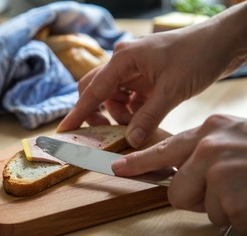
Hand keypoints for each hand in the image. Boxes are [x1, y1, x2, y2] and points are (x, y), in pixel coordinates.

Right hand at [58, 3, 246, 147]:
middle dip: (96, 113)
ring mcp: (133, 68)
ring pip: (112, 96)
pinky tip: (143, 116)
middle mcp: (123, 62)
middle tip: (102, 132)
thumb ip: (148, 117)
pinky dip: (131, 110)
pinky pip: (128, 96)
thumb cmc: (198, 56)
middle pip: (95, 90)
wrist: (222, 42)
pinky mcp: (143, 75)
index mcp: (123, 59)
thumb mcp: (172, 91)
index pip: (93, 90)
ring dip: (118, 114)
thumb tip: (130, 141)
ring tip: (133, 125)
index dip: (78, 113)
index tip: (65, 130)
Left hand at [112, 114, 246, 235]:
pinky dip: (237, 217)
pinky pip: (219, 218)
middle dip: (196, 197)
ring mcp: (219, 169)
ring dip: (220, 206)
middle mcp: (210, 145)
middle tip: (228, 188)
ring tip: (243, 190)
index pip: (164, 149)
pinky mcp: (230, 195)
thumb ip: (203, 151)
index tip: (118, 168)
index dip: (139, 163)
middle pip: (175, 188)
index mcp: (211, 128)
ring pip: (196, 205)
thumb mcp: (235, 140)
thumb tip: (180, 171)